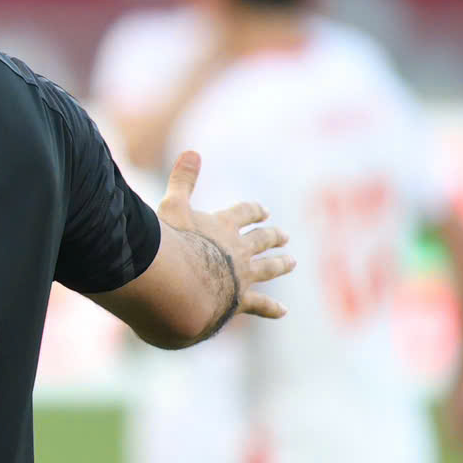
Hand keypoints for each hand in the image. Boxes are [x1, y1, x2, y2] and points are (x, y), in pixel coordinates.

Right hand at [159, 152, 294, 321]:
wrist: (178, 285)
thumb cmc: (171, 245)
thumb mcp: (173, 207)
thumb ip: (183, 181)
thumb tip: (192, 151)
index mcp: (223, 226)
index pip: (243, 214)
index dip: (253, 211)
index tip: (263, 210)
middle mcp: (237, 250)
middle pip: (261, 240)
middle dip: (272, 236)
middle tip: (284, 236)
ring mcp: (241, 276)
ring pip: (267, 268)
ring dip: (279, 264)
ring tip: (291, 262)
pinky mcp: (238, 301)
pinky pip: (259, 304)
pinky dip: (271, 308)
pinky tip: (282, 311)